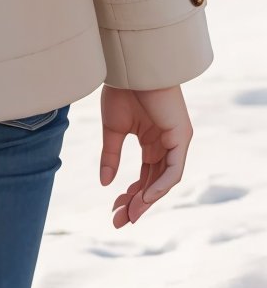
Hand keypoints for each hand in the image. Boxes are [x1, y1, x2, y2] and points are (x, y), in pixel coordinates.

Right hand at [99, 83, 192, 226]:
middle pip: (153, 183)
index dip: (130, 195)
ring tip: (129, 214)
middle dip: (136, 204)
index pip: (144, 177)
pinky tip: (144, 197)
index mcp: (151, 141)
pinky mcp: (181, 137)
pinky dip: (160, 185)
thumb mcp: (113, 129)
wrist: (129, 66)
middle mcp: (165, 144)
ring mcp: (175, 142)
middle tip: (119, 221)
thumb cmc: (122, 90)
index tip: (114, 211)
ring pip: (164, 181)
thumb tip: (105, 183)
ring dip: (146, 200)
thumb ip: (110, 155)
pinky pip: (174, 170)